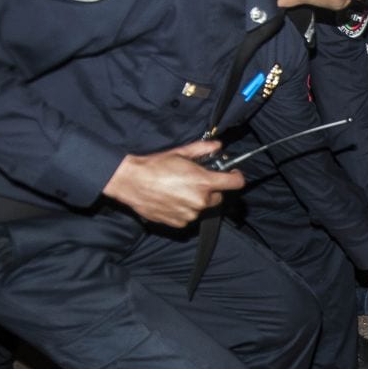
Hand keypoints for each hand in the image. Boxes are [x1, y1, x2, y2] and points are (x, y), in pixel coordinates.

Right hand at [102, 139, 243, 227]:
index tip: (233, 174)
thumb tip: (217, 146)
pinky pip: (189, 216)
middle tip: (197, 181)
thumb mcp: (180, 153)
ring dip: (196, 200)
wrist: (131, 182)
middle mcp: (200, 200)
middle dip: (212, 189)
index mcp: (204, 182)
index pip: (235, 183)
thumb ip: (203, 149)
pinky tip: (171, 199)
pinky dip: (184, 209)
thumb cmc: (154, 166)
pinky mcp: (179, 223)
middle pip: (218, 197)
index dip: (236, 177)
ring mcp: (190, 214)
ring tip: (178, 189)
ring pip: (202, 207)